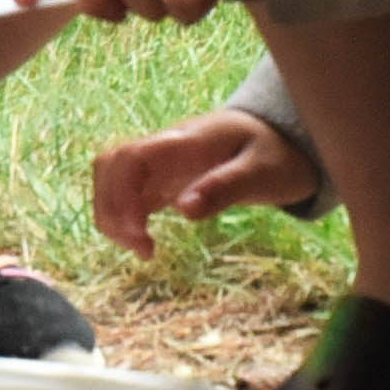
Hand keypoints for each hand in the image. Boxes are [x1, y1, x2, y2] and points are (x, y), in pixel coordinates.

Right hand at [91, 109, 318, 255]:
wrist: (279, 139)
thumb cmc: (274, 154)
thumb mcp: (262, 173)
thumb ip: (225, 188)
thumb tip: (184, 210)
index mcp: (185, 142)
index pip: (133, 156)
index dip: (122, 192)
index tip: (139, 232)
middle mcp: (164, 149)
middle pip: (110, 165)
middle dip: (111, 207)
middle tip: (142, 247)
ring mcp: (160, 163)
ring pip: (111, 178)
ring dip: (113, 214)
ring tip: (143, 250)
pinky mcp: (161, 180)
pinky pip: (126, 193)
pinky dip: (124, 218)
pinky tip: (144, 244)